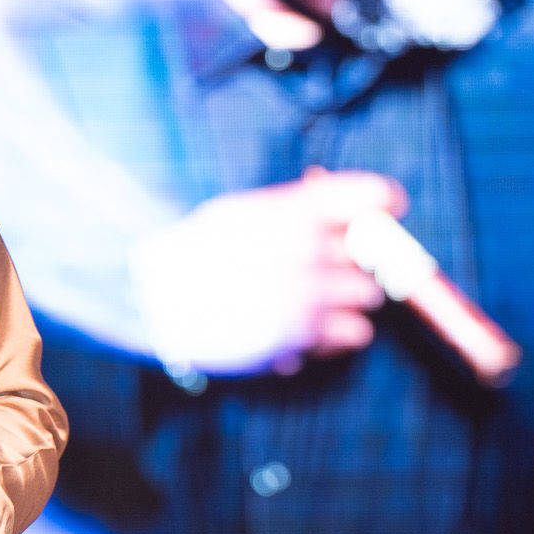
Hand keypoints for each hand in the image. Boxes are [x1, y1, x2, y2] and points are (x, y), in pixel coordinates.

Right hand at [132, 167, 405, 375]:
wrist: (151, 301)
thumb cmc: (192, 252)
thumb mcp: (238, 212)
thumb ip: (294, 209)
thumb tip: (350, 214)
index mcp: (291, 211)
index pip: (370, 196)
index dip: (382, 203)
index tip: (383, 210)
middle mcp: (305, 250)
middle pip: (374, 251)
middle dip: (356, 257)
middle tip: (331, 262)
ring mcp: (305, 295)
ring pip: (368, 296)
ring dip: (348, 298)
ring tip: (313, 298)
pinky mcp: (301, 337)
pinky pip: (355, 335)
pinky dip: (336, 334)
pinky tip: (307, 327)